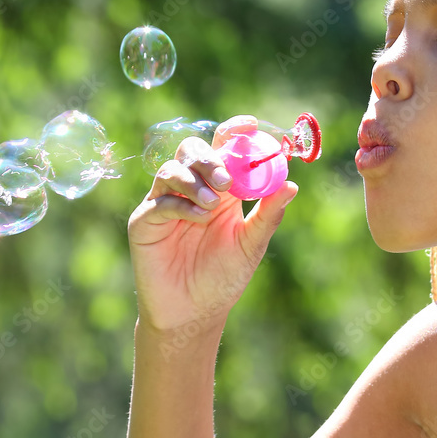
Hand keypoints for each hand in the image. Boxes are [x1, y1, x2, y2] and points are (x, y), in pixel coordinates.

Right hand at [128, 116, 297, 332]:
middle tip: (228, 181)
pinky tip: (196, 219)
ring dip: (195, 180)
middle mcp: (191, 189)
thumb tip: (291, 185)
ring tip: (212, 205)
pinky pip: (160, 200)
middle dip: (211, 159)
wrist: (193, 313)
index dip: (233, 132)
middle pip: (193, 150)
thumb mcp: (251, 244)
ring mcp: (165, 202)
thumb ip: (268, 214)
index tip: (249, 124)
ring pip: (172, 169)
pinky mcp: (145, 221)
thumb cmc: (223, 278)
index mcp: (219, 189)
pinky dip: (180, 204)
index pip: (223, 149)